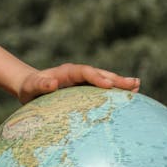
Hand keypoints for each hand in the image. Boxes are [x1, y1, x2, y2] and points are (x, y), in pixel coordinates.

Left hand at [17, 64, 139, 104]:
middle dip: (116, 79)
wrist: (31, 86)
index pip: (85, 72)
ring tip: (137, 86)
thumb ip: (41, 85)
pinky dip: (115, 91)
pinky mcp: (85, 89)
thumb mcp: (31, 87)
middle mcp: (78, 73)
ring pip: (105, 79)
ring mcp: (83, 81)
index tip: (108, 85)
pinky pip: (102, 89)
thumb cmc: (30, 88)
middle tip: (134, 84)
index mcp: (67, 71)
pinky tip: (129, 95)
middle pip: (100, 74)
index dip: (97, 77)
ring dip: (120, 83)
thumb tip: (52, 83)